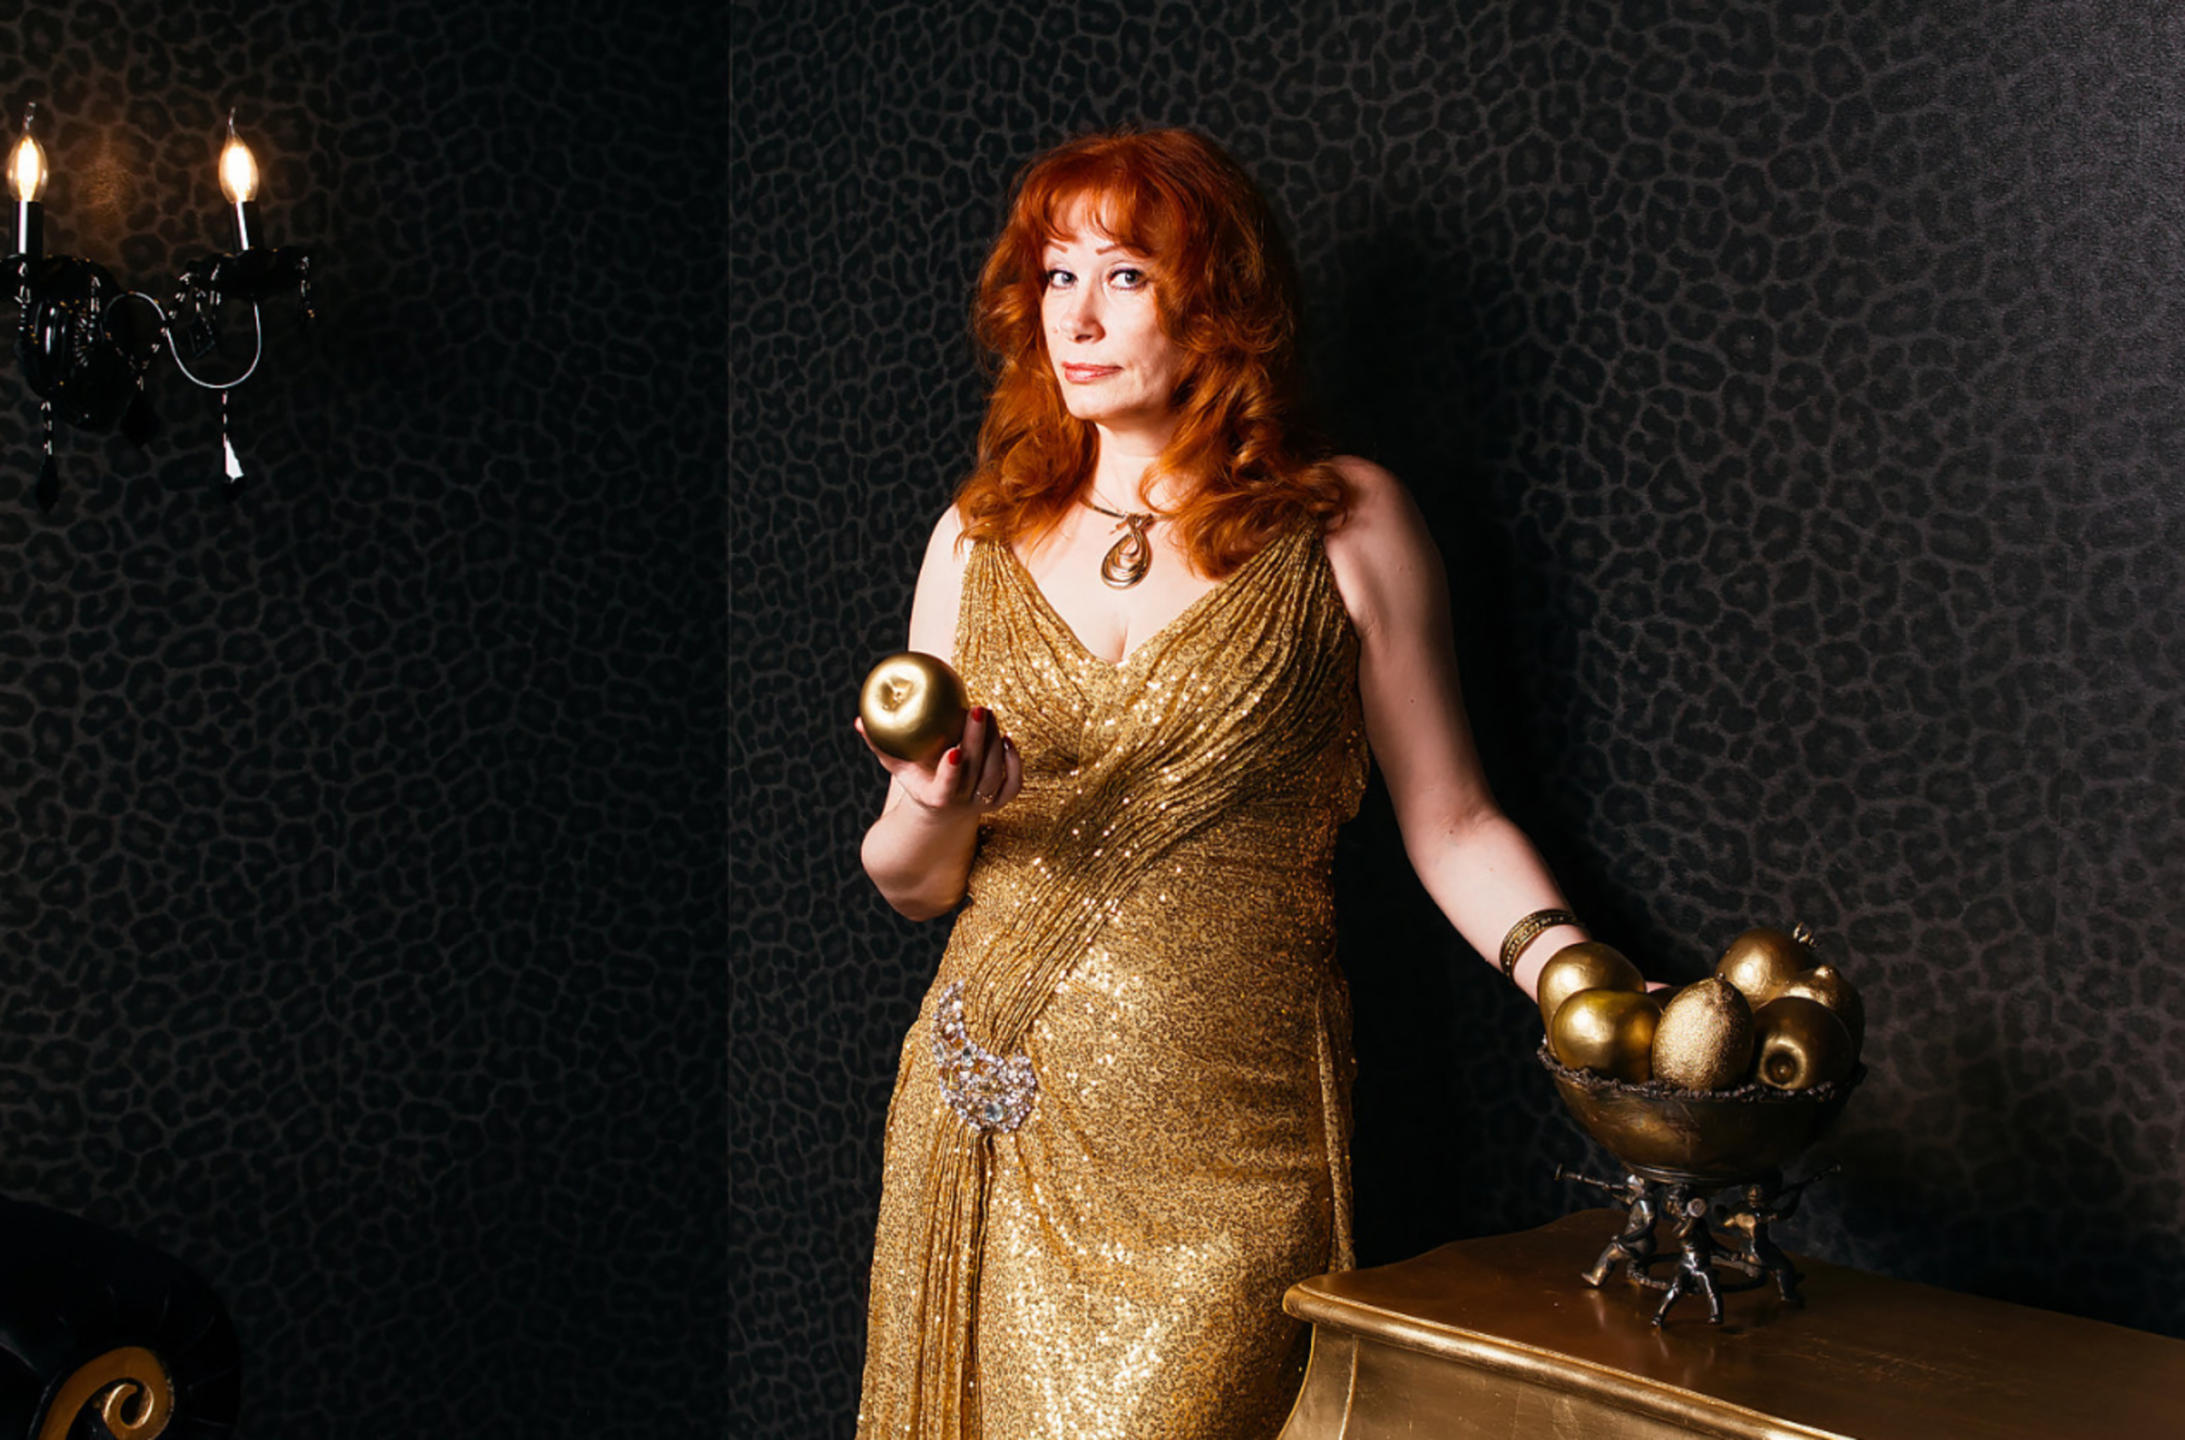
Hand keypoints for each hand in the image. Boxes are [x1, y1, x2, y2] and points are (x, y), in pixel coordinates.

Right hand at [856, 704, 1022, 814]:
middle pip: (977, 774)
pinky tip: (1006, 737)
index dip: (951, 773)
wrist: (941, 808)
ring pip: (995, 774)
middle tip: (978, 709)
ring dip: (994, 743)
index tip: (954, 750)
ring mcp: (982, 803)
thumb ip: (880, 744)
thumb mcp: (896, 764)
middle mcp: (962, 804)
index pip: (946, 789)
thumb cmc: (915, 777)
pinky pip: (1013, 783)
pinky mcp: (999, 799)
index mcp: (935, 799)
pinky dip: (1014, 762)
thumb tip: (860, 720)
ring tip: (988, 713)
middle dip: (979, 740)